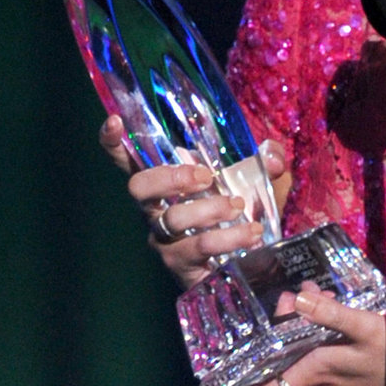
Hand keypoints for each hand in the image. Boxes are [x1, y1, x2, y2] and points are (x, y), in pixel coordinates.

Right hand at [98, 114, 286, 287]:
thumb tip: (271, 156)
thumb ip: (267, 160)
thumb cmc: (248, 212)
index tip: (115, 122)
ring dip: (208, 209)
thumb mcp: (262, 182)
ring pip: (172, 218)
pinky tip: (252, 233)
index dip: (114, 142)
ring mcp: (166, 239)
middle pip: (139, 187)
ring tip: (238, 206)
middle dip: (170, 177)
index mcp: (168, 182)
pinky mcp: (182, 264)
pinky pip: (198, 247)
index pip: (129, 160)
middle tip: (206, 177)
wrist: (257, 262)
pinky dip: (228, 237)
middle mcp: (157, 209)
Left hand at [235, 285, 385, 385]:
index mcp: (314, 374)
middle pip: (278, 374)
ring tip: (308, 312)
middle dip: (271, 346)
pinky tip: (330, 329)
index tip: (219, 373)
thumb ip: (330, 313)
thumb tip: (296, 297)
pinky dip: (313, 353)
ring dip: (294, 347)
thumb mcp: (368, 327)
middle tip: (277, 312)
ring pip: (298, 372)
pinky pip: (318, 373)